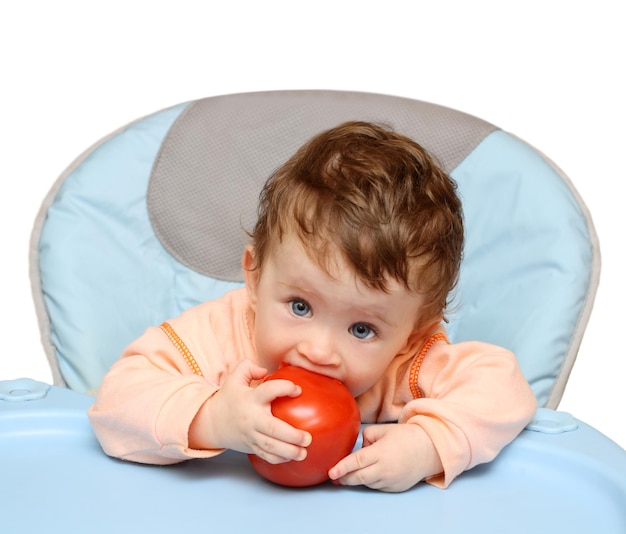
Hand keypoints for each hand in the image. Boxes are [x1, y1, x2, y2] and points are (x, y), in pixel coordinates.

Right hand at [189, 360, 311, 462]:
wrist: (211, 422)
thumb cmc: (228, 398)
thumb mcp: (235, 378)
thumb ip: (248, 367)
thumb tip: (265, 371)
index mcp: (251, 399)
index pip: (269, 391)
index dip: (285, 388)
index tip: (298, 390)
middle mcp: (252, 418)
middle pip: (273, 429)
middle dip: (292, 436)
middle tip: (308, 438)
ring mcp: (251, 435)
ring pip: (270, 446)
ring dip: (289, 452)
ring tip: (304, 452)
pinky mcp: (251, 446)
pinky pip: (266, 455)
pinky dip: (279, 459)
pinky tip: (292, 457)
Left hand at [328, 423, 442, 491]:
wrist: (429, 450)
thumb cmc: (406, 437)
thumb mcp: (384, 430)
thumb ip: (367, 437)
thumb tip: (359, 448)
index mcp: (380, 453)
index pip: (357, 461)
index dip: (342, 467)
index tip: (331, 472)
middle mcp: (385, 469)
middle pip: (358, 477)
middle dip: (344, 478)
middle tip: (334, 476)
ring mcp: (390, 481)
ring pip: (367, 483)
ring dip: (356, 479)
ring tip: (348, 474)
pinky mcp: (395, 488)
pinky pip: (377, 486)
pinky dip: (370, 481)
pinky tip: (368, 474)